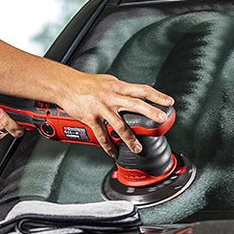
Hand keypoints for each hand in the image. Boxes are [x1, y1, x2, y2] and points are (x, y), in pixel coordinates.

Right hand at [55, 72, 173, 156]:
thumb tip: (134, 94)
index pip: (142, 89)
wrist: (65, 86)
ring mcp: (101, 108)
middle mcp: (111, 97)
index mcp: (117, 86)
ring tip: (137, 148)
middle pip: (134, 104)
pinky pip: (102, 135)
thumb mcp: (108, 81)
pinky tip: (113, 152)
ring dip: (130, 139)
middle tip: (162, 119)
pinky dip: (108, 146)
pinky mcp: (91, 118)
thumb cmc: (85, 83)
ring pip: (119, 125)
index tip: (169, 102)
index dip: (157, 95)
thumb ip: (121, 89)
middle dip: (150, 112)